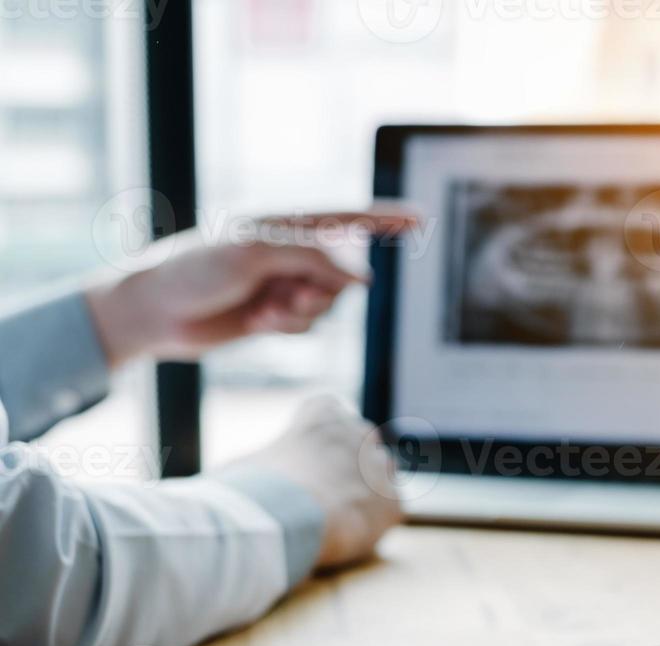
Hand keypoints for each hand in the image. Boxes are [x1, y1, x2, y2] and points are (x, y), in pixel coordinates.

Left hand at [85, 207, 418, 365]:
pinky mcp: (272, 314)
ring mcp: (281, 283)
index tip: (420, 217)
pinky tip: (256, 323)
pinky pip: (306, 325)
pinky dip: (288, 328)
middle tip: (286, 296)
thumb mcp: (256, 252)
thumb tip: (360, 279)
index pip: (347, 217)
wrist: (153, 313)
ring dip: (301, 313)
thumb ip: (313, 257)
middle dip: (322, 290)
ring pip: (327, 304)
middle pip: (341, 273)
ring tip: (265, 311)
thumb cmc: (193, 269)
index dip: (385, 218)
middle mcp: (287, 251)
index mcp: (283, 223)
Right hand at [220, 396, 403, 571]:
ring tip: (340, 511)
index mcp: (320, 415)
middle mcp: (357, 433)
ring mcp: (379, 468)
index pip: (327, 409)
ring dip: (367, 486)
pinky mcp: (393, 503)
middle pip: (362, 437)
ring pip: (382, 470)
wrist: (284, 518)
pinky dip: (375, 522)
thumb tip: (242, 482)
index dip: (319, 433)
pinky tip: (352, 533)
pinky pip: (391, 508)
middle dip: (349, 457)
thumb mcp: (239, 467)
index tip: (308, 454)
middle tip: (327, 486)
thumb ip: (257, 466)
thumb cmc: (254, 488)